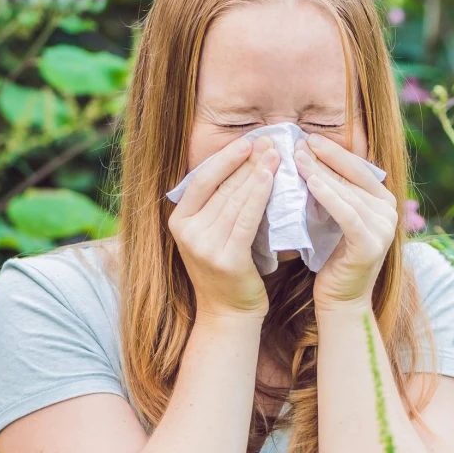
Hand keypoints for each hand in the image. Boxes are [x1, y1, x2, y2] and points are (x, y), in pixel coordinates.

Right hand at [168, 136, 278, 319]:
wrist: (229, 312)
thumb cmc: (227, 268)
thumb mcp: (213, 233)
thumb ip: (218, 204)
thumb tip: (242, 163)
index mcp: (178, 220)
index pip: (202, 180)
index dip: (225, 158)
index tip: (247, 141)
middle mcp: (187, 232)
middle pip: (222, 188)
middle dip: (247, 162)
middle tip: (269, 140)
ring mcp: (204, 246)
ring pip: (235, 200)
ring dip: (257, 173)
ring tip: (275, 153)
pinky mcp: (225, 259)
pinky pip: (246, 220)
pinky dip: (259, 196)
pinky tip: (270, 178)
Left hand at [295, 133, 397, 312]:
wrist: (340, 300)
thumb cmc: (331, 257)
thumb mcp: (334, 218)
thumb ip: (334, 191)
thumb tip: (310, 156)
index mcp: (384, 201)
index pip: (357, 169)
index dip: (334, 151)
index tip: (308, 137)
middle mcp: (390, 212)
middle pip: (352, 177)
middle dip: (325, 158)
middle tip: (299, 142)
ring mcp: (384, 228)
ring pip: (348, 193)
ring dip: (321, 172)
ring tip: (298, 157)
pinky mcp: (371, 244)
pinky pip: (347, 213)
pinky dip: (329, 195)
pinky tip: (311, 182)